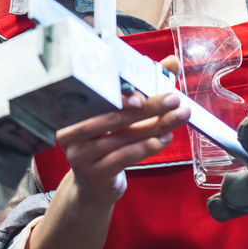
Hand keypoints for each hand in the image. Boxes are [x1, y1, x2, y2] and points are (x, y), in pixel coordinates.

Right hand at [57, 59, 188, 202]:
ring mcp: (80, 155)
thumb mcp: (124, 116)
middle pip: (111, 115)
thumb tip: (171, 62)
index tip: (143, 89)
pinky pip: (121, 158)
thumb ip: (146, 89)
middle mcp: (71, 131)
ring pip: (120, 137)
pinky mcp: (94, 174)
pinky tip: (162, 139)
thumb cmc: (109, 143)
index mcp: (74, 110)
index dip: (121, 91)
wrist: (94, 186)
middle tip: (173, 99)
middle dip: (146, 107)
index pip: (98, 95)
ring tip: (177, 119)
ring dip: (152, 127)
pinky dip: (144, 148)